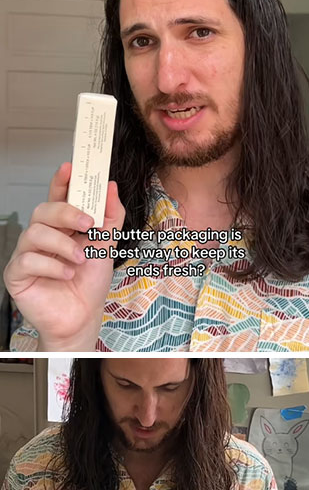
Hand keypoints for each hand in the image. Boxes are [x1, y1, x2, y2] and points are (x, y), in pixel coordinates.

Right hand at [4, 166, 124, 347]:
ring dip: (62, 244)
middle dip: (67, 213)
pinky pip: (28, 260)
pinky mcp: (17, 274)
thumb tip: (111, 188)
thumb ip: (110, 218)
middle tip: (88, 223)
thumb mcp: (106, 248)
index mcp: (61, 228)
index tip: (70, 168)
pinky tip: (66, 274)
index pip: (57, 198)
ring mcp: (27, 254)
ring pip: (35, 232)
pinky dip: (51, 266)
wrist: (82, 320)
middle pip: (44, 211)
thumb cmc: (88, 287)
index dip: (61, 182)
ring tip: (80, 259)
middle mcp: (42, 237)